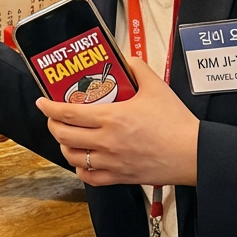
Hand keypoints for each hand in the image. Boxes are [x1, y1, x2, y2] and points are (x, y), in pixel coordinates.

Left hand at [36, 58, 199, 186]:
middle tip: (53, 117)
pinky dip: (80, 169)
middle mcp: (106, 141)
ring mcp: (111, 162)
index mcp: (111, 117)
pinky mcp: (120, 177)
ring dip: (64, 146)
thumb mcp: (156, 86)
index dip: (49, 107)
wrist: (194, 154)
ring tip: (67, 137)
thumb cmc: (176, 123)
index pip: (67, 112)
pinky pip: (89, 177)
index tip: (42, 101)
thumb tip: (125, 59)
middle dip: (53, 125)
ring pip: (72, 157)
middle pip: (63, 136)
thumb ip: (137, 68)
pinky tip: (82, 160)